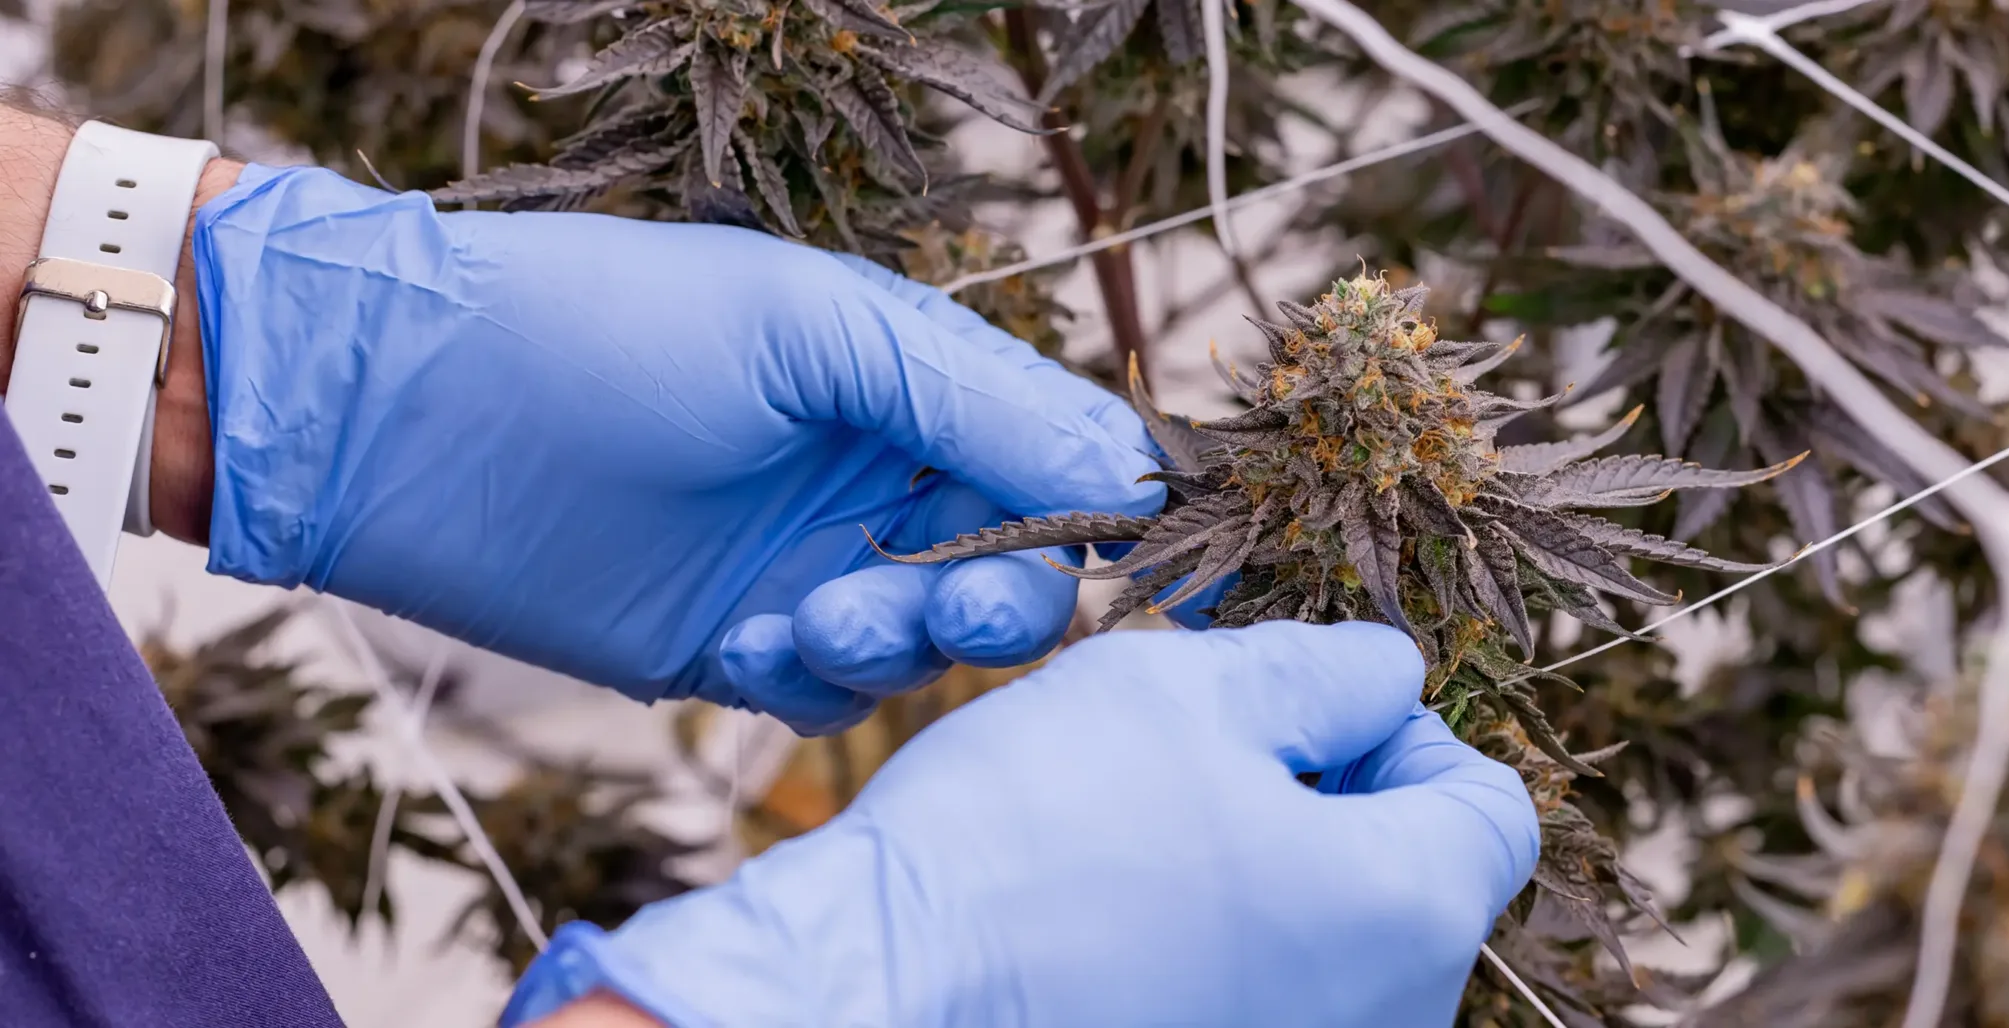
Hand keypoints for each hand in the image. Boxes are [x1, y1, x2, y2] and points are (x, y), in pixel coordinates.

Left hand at [189, 165, 1165, 731]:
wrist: (405, 413)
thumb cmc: (609, 331)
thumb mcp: (816, 333)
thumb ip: (977, 402)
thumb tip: (1133, 475)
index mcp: (916, 383)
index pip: (1063, 456)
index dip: (1118, 512)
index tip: (1170, 569)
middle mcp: (881, 478)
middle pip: (1017, 567)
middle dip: (1002, 597)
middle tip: (951, 604)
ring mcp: (814, 565)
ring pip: (928, 646)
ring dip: (895, 643)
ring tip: (809, 614)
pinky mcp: (740, 645)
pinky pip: (829, 698)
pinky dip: (810, 682)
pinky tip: (743, 640)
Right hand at [498, 621, 1540, 1027]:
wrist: (883, 988)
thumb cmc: (1034, 832)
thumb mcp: (1191, 689)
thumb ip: (1330, 672)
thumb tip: (1389, 678)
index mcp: (1413, 910)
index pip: (1491, 808)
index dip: (1403, 735)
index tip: (1299, 713)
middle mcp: (1387, 1022)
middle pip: (1415, 889)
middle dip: (1331, 808)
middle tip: (1201, 766)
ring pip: (1331, 955)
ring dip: (1267, 884)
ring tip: (1139, 844)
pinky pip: (1258, 1008)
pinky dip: (1212, 961)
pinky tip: (1114, 928)